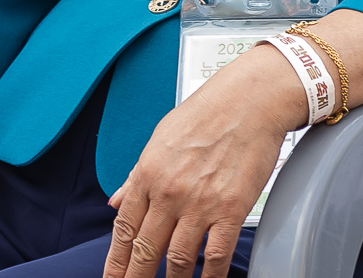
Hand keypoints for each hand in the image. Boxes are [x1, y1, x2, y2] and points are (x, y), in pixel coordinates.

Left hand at [100, 43, 307, 277]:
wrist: (247, 102)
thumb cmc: (203, 116)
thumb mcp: (158, 140)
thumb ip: (136, 176)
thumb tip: (116, 201)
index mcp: (147, 173)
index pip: (124, 228)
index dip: (116, 260)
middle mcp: (169, 192)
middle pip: (145, 250)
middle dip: (134, 277)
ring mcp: (199, 204)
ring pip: (177, 259)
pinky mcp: (230, 211)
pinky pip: (215, 256)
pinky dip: (208, 277)